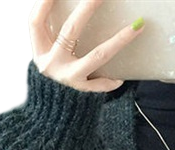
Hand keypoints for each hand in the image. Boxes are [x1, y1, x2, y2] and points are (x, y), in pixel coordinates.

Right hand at [29, 0, 145, 92]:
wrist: (49, 112)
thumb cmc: (51, 71)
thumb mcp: (43, 52)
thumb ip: (50, 31)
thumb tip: (58, 2)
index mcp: (39, 50)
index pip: (36, 21)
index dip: (44, 3)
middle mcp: (52, 63)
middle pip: (70, 30)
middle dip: (87, 9)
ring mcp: (68, 78)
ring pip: (97, 56)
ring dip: (118, 40)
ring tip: (138, 26)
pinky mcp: (82, 91)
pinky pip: (100, 85)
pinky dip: (110, 81)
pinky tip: (120, 79)